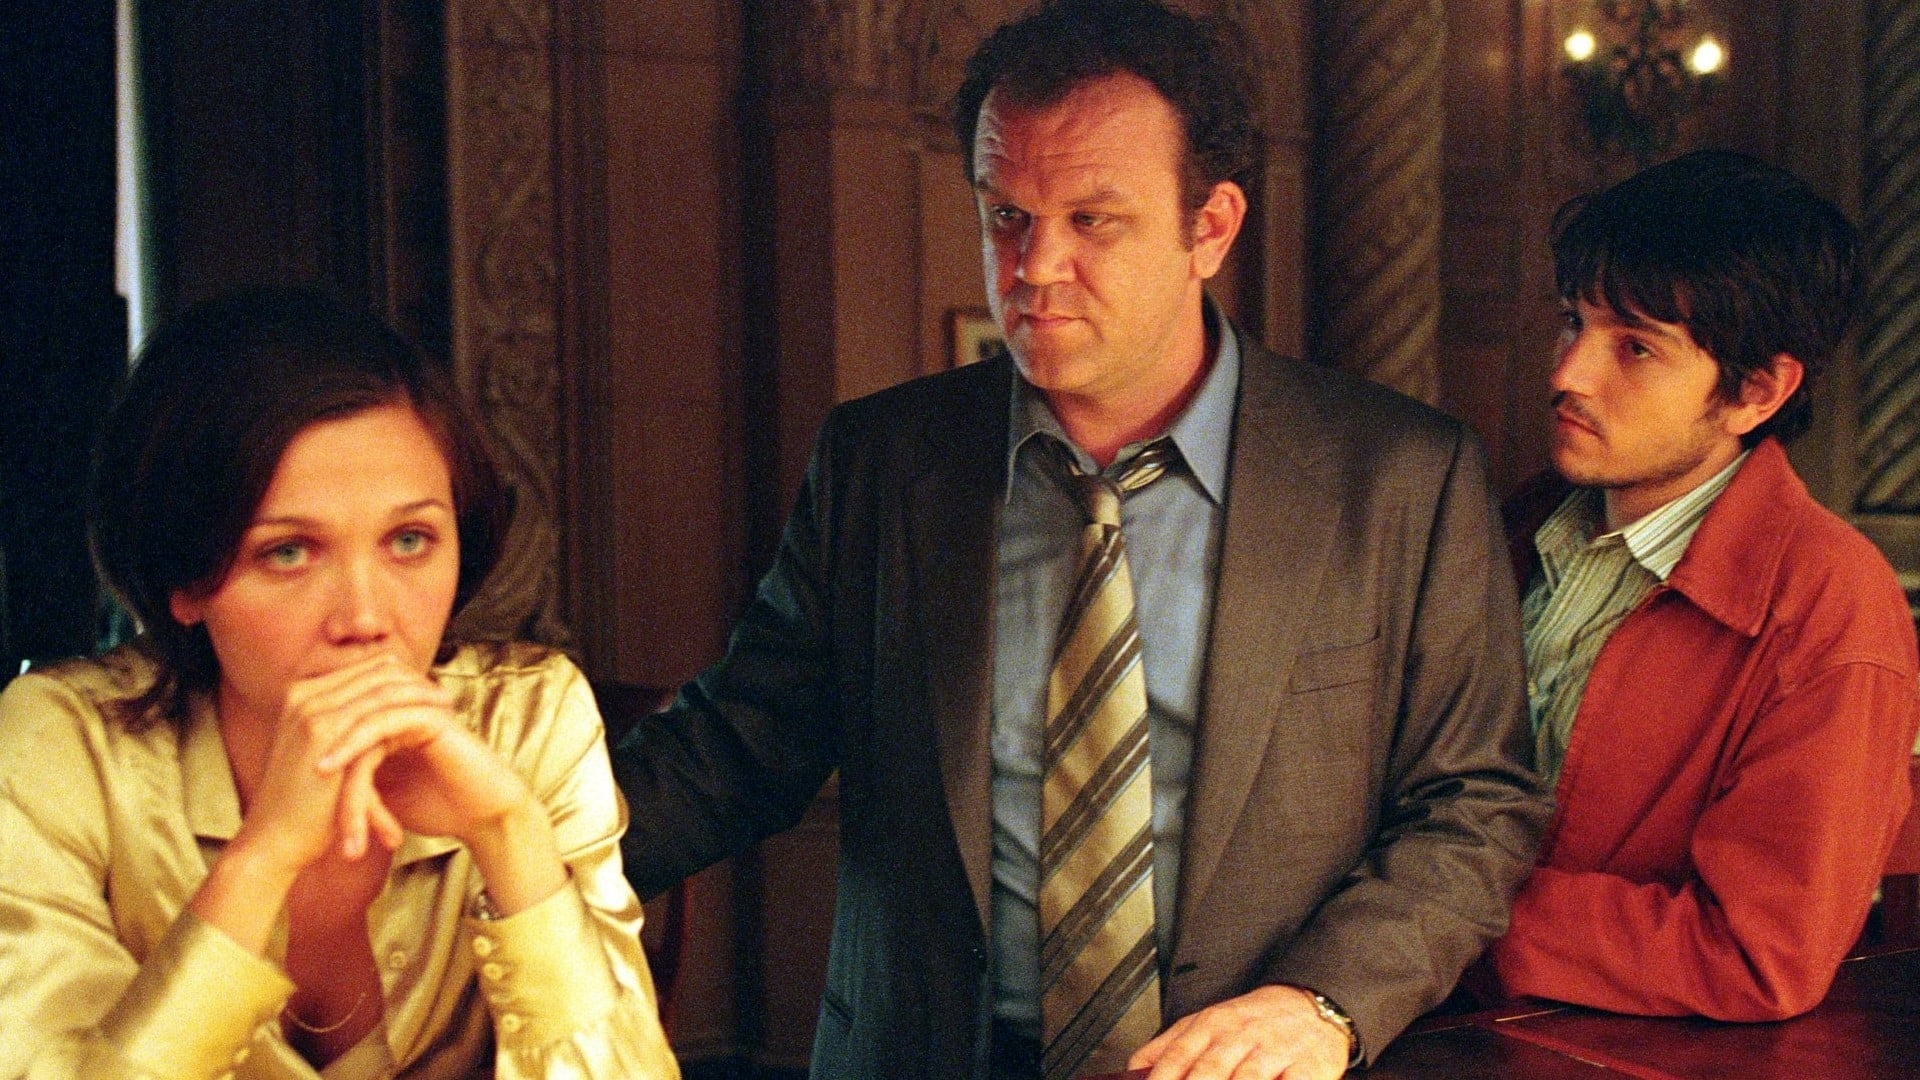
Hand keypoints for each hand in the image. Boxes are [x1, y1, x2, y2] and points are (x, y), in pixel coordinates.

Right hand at [194, 655, 448, 953]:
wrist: (271, 842)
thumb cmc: (301, 808)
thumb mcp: (322, 757)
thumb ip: (342, 732)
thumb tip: (378, 723)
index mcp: (302, 696)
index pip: (363, 668)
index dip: (401, 676)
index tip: (430, 691)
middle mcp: (304, 695)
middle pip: (375, 669)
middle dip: (417, 680)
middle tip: (447, 696)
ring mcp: (311, 709)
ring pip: (382, 685)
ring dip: (420, 695)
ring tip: (450, 709)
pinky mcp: (323, 731)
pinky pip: (380, 709)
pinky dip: (412, 712)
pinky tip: (437, 723)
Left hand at [314, 661, 534, 853]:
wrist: (483, 816)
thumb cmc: (437, 807)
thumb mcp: (380, 794)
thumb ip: (353, 776)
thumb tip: (306, 783)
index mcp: (390, 716)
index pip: (341, 717)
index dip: (315, 744)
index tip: (293, 778)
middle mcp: (402, 704)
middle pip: (347, 713)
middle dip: (320, 749)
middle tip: (297, 780)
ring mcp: (416, 705)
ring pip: (360, 717)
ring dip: (334, 747)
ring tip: (314, 776)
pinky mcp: (430, 715)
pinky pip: (381, 721)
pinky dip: (352, 744)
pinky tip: (330, 768)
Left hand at [1130, 985, 1350, 1079]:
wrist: (1310, 1003)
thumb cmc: (1252, 1020)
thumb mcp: (1205, 1022)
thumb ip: (1168, 1046)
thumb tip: (1133, 1072)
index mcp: (1210, 1025)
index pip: (1176, 1058)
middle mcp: (1240, 1036)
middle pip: (1209, 1072)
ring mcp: (1274, 1050)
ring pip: (1247, 1079)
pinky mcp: (1308, 1066)